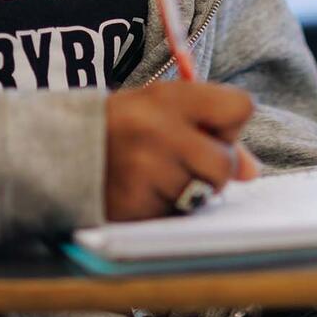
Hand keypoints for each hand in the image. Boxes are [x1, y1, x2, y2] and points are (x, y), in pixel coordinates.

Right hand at [105, 81, 260, 220]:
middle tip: (185, 161)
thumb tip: (252, 172)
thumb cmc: (126, 125)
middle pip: (224, 163)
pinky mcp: (136, 208)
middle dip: (214, 167)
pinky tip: (146, 192)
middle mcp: (159, 132)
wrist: (64, 148)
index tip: (211, 128)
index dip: (231, 123)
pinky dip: (168, 209)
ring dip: (189, 192)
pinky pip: (177, 217)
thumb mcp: (163, 108)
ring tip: (160, 175)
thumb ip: (210, 128)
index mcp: (169, 98)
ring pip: (202, 195)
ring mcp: (146, 172)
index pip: (239, 107)